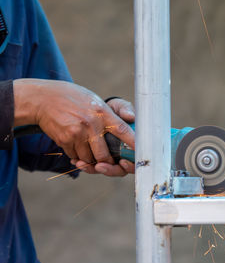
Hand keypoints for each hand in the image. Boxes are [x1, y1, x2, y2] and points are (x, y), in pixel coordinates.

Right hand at [13, 79, 134, 175]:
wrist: (43, 98)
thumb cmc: (74, 98)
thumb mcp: (96, 99)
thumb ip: (116, 110)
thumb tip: (133, 118)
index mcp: (102, 112)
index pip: (122, 129)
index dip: (133, 142)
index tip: (141, 151)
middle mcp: (91, 124)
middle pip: (105, 156)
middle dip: (109, 164)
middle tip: (111, 163)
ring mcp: (76, 133)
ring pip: (90, 160)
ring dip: (92, 162)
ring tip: (92, 154)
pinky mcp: (64, 140)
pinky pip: (76, 157)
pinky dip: (79, 158)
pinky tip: (78, 148)